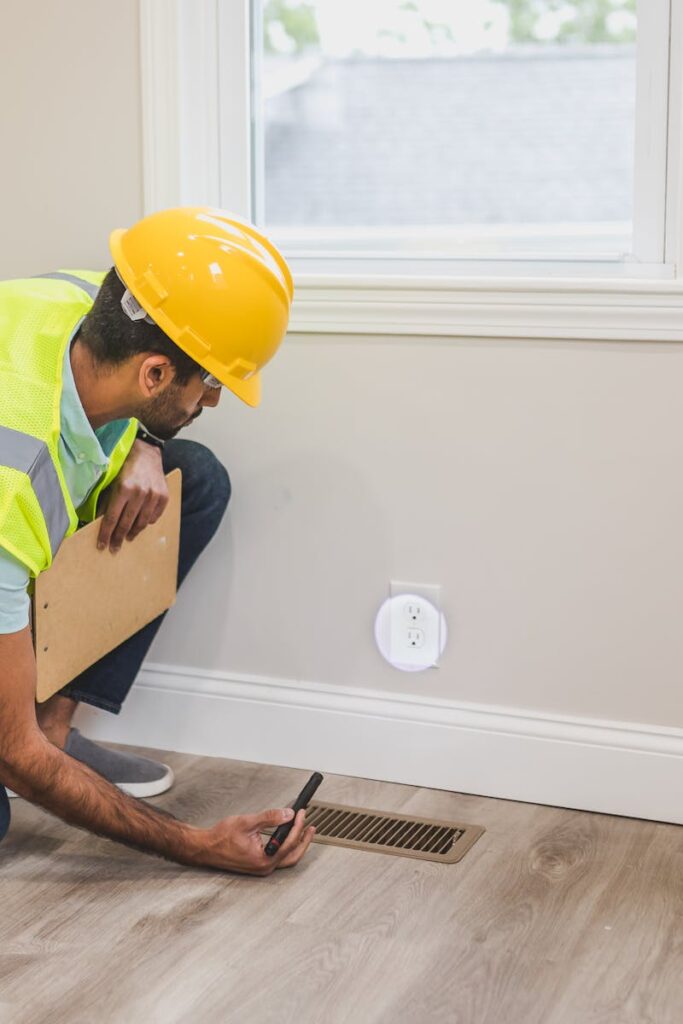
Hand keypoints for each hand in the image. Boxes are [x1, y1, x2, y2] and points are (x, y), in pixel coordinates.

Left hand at [98, 440, 168, 551]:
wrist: (146, 451)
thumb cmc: (124, 465)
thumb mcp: (111, 480)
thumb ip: (106, 500)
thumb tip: (100, 521)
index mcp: (123, 488)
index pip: (112, 518)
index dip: (105, 534)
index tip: (101, 546)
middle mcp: (140, 493)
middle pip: (127, 523)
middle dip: (119, 538)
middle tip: (114, 548)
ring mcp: (154, 495)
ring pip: (142, 522)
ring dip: (134, 532)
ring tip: (128, 537)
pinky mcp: (164, 496)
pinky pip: (155, 516)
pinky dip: (147, 522)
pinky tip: (141, 523)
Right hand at [196, 807, 315, 874]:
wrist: (205, 848)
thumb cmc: (221, 838)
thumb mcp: (247, 822)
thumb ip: (270, 817)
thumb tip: (287, 814)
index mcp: (264, 859)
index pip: (289, 842)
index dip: (297, 825)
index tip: (300, 813)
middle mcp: (265, 867)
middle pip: (293, 855)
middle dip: (304, 839)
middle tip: (310, 825)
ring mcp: (262, 867)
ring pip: (287, 858)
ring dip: (297, 843)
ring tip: (303, 829)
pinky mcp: (258, 864)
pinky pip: (278, 857)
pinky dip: (286, 846)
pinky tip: (286, 835)